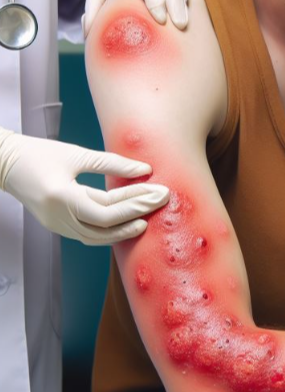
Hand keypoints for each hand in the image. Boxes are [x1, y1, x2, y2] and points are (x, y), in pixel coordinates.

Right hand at [0, 129, 169, 244]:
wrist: (5, 164)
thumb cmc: (40, 154)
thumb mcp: (77, 155)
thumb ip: (113, 163)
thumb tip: (145, 168)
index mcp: (62, 196)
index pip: (108, 210)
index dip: (136, 203)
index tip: (159, 194)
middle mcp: (58, 216)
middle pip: (105, 226)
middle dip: (136, 214)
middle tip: (161, 202)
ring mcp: (56, 225)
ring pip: (97, 237)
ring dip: (123, 230)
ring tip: (147, 220)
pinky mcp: (56, 226)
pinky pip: (87, 235)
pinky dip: (108, 232)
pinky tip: (126, 224)